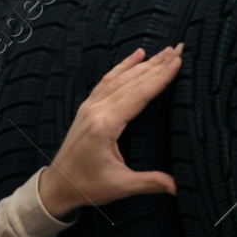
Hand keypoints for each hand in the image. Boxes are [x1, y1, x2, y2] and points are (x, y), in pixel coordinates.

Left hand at [37, 44, 184, 220]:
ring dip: (144, 63)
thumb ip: (149, 183)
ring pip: (120, 77)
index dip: (160, 77)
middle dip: (157, 64)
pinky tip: (136, 55)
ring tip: (164, 51)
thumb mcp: (120, 186)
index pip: (139, 94)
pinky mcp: (87, 108)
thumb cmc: (87, 186)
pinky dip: (123, 66)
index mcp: (105, 126)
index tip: (178, 61)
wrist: (57, 186)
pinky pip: (107, 80)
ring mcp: (90, 106)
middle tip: (178, 49)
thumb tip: (177, 187)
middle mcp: (97, 110)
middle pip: (132, 81)